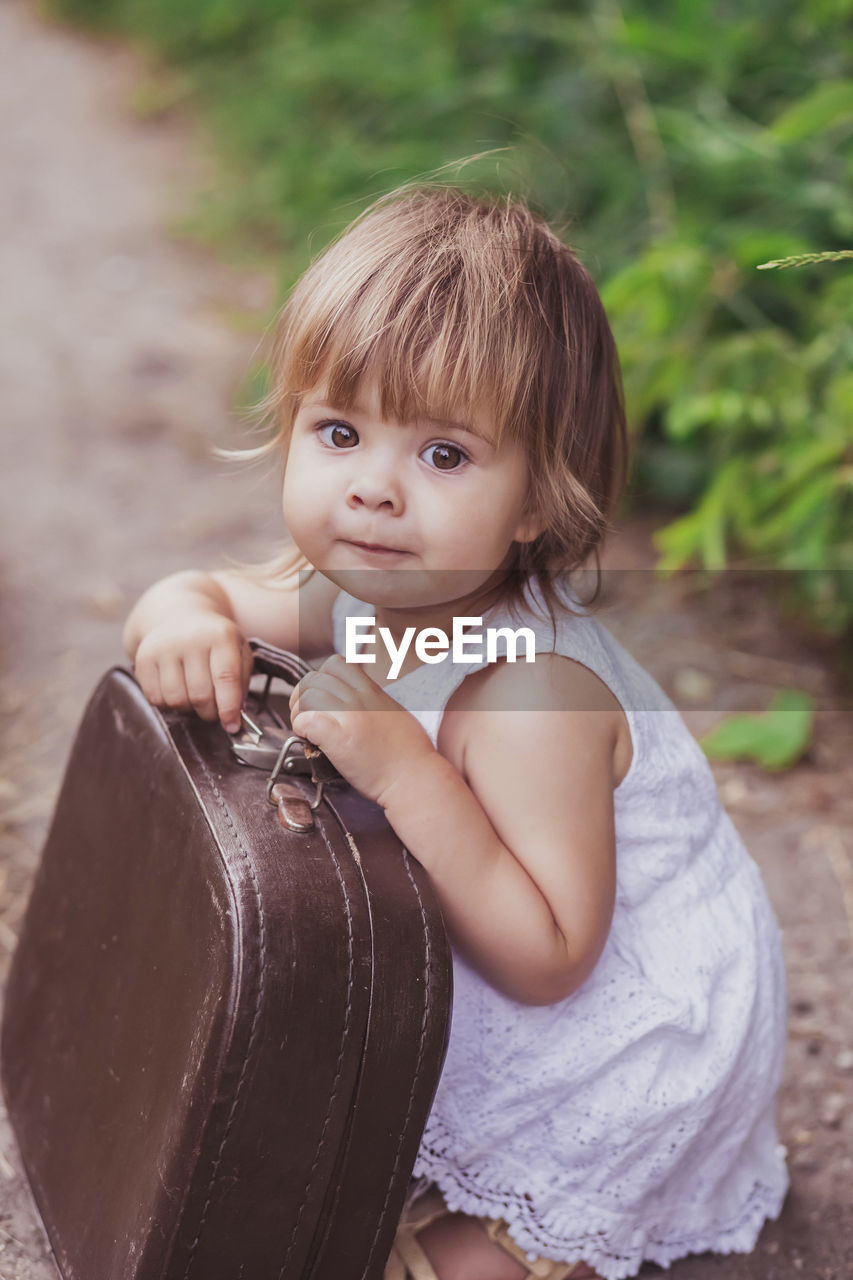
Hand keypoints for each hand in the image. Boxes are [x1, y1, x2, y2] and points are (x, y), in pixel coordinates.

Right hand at [133, 612, 253, 731]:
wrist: (178, 615)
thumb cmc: (213, 641)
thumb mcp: (237, 650)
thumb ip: (241, 681)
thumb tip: (236, 715)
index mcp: (220, 635)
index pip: (226, 678)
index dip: (229, 707)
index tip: (232, 726)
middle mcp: (191, 639)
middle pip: (201, 695)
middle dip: (210, 712)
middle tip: (214, 712)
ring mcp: (164, 648)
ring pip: (177, 700)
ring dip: (189, 709)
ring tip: (195, 698)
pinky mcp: (143, 658)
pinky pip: (155, 699)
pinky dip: (168, 704)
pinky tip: (177, 691)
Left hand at [289, 655, 435, 805]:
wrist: (414, 779)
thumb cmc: (409, 754)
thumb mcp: (395, 713)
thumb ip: (374, 703)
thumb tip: (355, 704)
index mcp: (371, 692)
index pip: (335, 664)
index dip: (319, 678)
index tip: (318, 696)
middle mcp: (359, 699)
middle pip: (314, 679)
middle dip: (301, 695)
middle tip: (303, 714)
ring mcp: (350, 717)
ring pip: (307, 697)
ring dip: (298, 713)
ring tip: (304, 730)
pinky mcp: (340, 739)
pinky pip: (307, 721)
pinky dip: (300, 728)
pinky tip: (308, 740)